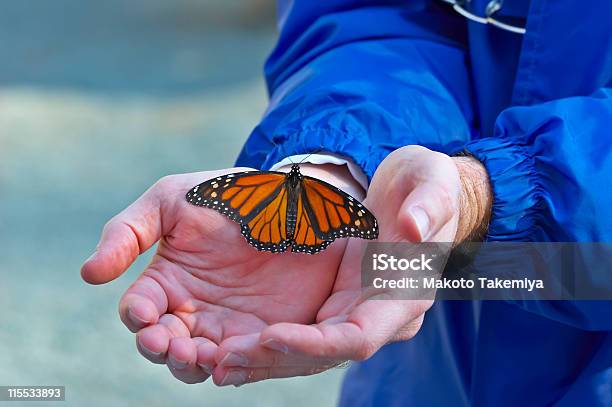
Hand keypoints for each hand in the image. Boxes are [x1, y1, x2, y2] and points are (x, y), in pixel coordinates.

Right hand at [80, 164, 363, 383]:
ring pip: (197, 360)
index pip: (138, 309)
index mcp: (164, 281)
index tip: (144, 312)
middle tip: (170, 344)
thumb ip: (127, 232)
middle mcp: (188, 309)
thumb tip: (88, 275)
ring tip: (199, 354)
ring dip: (190, 364)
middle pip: (163, 345)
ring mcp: (223, 323)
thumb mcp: (171, 200)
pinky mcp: (258, 331)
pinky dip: (232, 363)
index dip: (137, 315)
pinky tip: (233, 357)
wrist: (283, 197)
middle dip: (161, 349)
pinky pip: (240, 357)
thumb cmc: (221, 193)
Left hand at [212, 146, 491, 385]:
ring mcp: (354, 313)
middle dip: (275, 358)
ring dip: (262, 359)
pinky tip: (226, 346)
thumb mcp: (431, 182)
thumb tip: (412, 228)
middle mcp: (377, 315)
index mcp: (402, 296)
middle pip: (323, 354)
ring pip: (305, 352)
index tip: (271, 336)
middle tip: (224, 359)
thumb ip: (429, 204)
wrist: (414, 195)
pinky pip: (297, 334)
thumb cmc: (426, 187)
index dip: (316, 344)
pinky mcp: (334, 306)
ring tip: (214, 361)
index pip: (359, 337)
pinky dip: (264, 344)